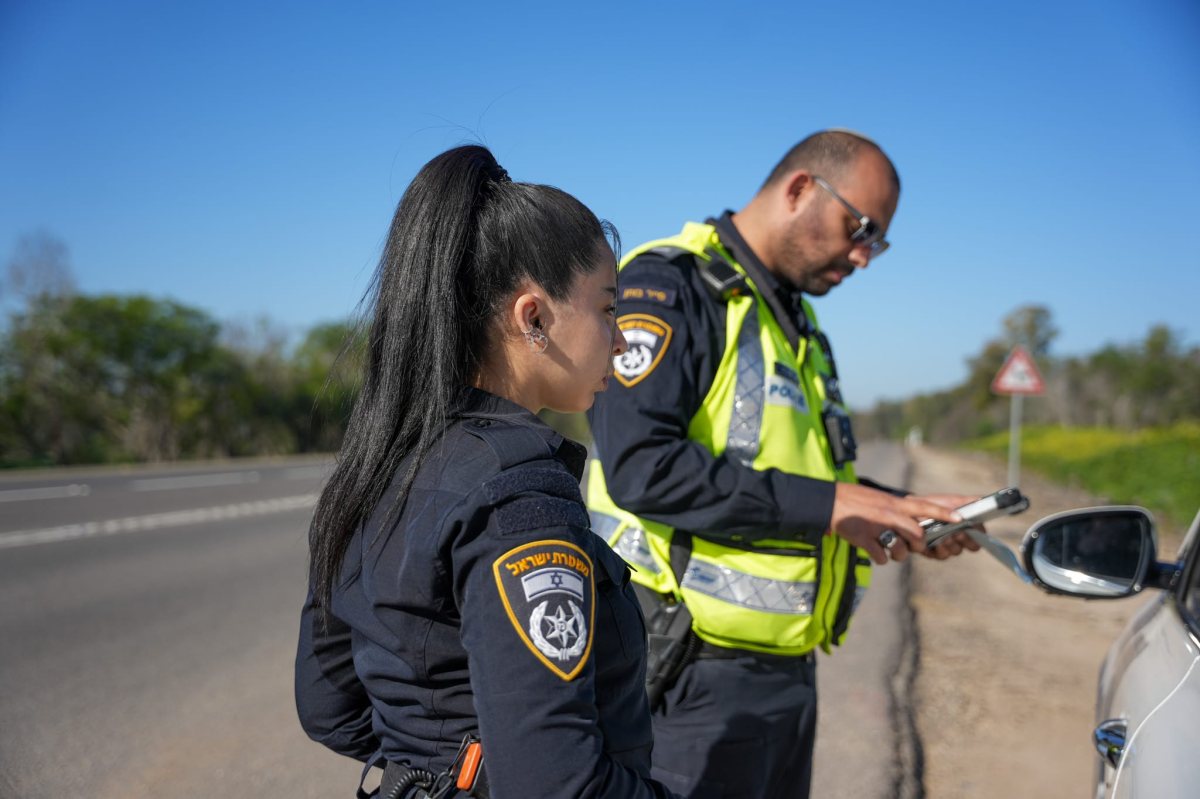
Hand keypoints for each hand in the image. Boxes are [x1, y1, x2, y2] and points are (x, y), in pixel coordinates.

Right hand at [829, 483, 962, 564]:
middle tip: (911, 546)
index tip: (961, 519)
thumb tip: (915, 526)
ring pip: (901, 549)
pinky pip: (881, 557)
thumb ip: (899, 511)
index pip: (926, 507)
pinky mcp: (864, 539)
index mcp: (895, 504)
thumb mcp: (882, 500)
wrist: (830, 502)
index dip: (944, 513)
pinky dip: (879, 558)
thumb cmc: (857, 501)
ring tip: (889, 550)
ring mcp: (877, 527)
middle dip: (918, 545)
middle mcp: (889, 514)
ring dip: (898, 554)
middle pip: (917, 535)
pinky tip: (873, 551)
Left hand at [913, 493, 984, 559]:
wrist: (912, 508)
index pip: (981, 534)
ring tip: (946, 535)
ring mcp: (948, 546)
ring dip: (952, 543)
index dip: (979, 532)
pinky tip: (937, 542)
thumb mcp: (953, 500)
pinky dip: (941, 549)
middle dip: (966, 539)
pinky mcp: (935, 552)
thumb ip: (969, 501)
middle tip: (959, 532)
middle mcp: (960, 538)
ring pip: (957, 550)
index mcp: (968, 525)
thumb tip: (983, 500)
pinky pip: (942, 555)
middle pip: (972, 545)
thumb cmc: (935, 504)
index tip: (972, 527)